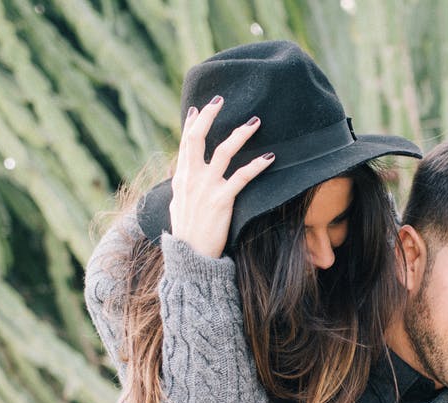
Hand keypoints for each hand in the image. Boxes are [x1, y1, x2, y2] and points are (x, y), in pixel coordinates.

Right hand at [169, 98, 274, 257]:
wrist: (190, 258)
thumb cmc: (186, 234)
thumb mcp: (176, 204)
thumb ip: (180, 185)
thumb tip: (178, 171)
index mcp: (181, 178)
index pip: (185, 143)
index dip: (192, 123)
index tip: (198, 107)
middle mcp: (191, 178)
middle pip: (198, 138)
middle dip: (209, 116)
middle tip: (221, 99)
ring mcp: (206, 188)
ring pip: (223, 152)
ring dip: (240, 134)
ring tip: (255, 121)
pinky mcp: (222, 200)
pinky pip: (242, 177)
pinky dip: (257, 165)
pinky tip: (270, 157)